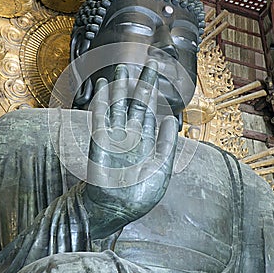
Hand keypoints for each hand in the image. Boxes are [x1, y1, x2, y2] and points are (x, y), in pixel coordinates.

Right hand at [84, 61, 177, 237]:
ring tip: (122, 68)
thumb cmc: (139, 194)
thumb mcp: (161, 168)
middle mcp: (130, 134)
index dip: (154, 92)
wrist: (115, 210)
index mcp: (146, 140)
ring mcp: (114, 136)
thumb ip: (167, 143)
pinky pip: (100, 116)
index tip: (158, 74)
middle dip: (143, 83)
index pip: (150, 110)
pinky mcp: (99, 140)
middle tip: (150, 62)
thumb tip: (173, 118)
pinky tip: (102, 85)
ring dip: (119, 87)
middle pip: (136, 102)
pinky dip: (101, 99)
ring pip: (118, 105)